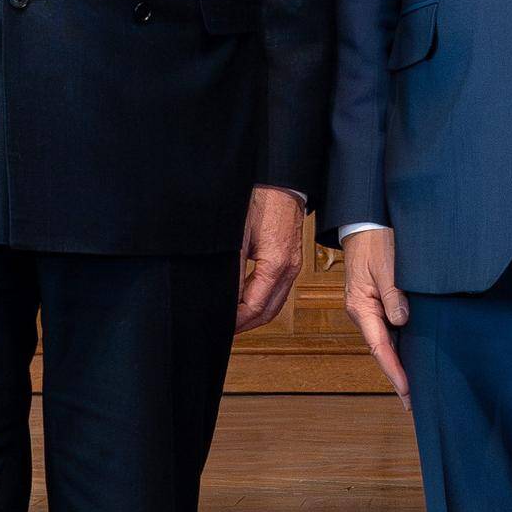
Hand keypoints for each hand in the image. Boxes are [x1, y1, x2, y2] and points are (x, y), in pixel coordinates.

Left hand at [236, 186, 311, 330]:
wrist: (281, 182)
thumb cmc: (262, 201)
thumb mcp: (238, 237)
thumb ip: (233, 271)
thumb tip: (224, 297)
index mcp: (276, 265)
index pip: (255, 307)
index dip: (236, 321)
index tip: (219, 325)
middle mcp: (289, 269)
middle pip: (269, 312)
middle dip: (245, 324)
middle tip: (223, 329)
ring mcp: (293, 265)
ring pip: (275, 304)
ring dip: (254, 314)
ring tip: (233, 318)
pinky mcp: (290, 259)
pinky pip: (278, 290)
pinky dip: (262, 301)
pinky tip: (245, 299)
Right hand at [339, 224, 409, 399]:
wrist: (365, 226)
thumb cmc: (375, 243)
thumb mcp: (386, 266)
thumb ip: (394, 293)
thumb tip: (402, 321)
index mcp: (361, 307)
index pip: (379, 347)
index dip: (394, 370)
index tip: (406, 389)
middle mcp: (364, 313)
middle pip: (382, 351)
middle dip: (397, 376)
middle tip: (413, 401)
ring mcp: (371, 310)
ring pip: (386, 343)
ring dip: (399, 364)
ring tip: (415, 387)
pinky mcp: (379, 303)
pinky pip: (390, 331)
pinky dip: (400, 347)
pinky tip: (412, 357)